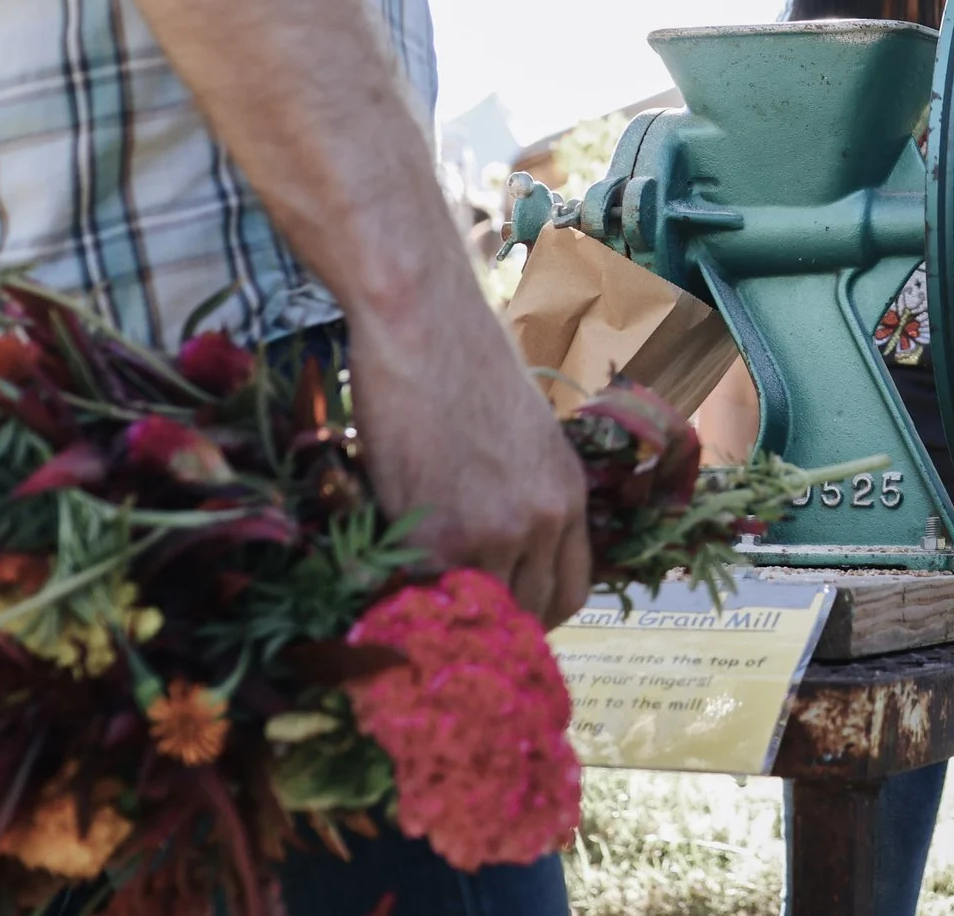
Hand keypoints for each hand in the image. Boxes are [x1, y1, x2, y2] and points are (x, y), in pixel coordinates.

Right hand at [348, 277, 592, 626]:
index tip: (505, 618)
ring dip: (446, 620)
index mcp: (568, 496)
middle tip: (452, 626)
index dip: (535, 614)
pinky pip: (424, 600)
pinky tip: (385, 594)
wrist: (424, 325)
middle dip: (493, 627)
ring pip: (476, 615)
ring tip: (413, 613)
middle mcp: (541, 522)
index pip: (569, 591)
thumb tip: (497, 551)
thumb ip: (522, 495)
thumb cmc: (461, 365)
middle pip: (529, 613)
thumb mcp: (524, 436)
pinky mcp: (435, 538)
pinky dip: (405, 606)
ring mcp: (491, 534)